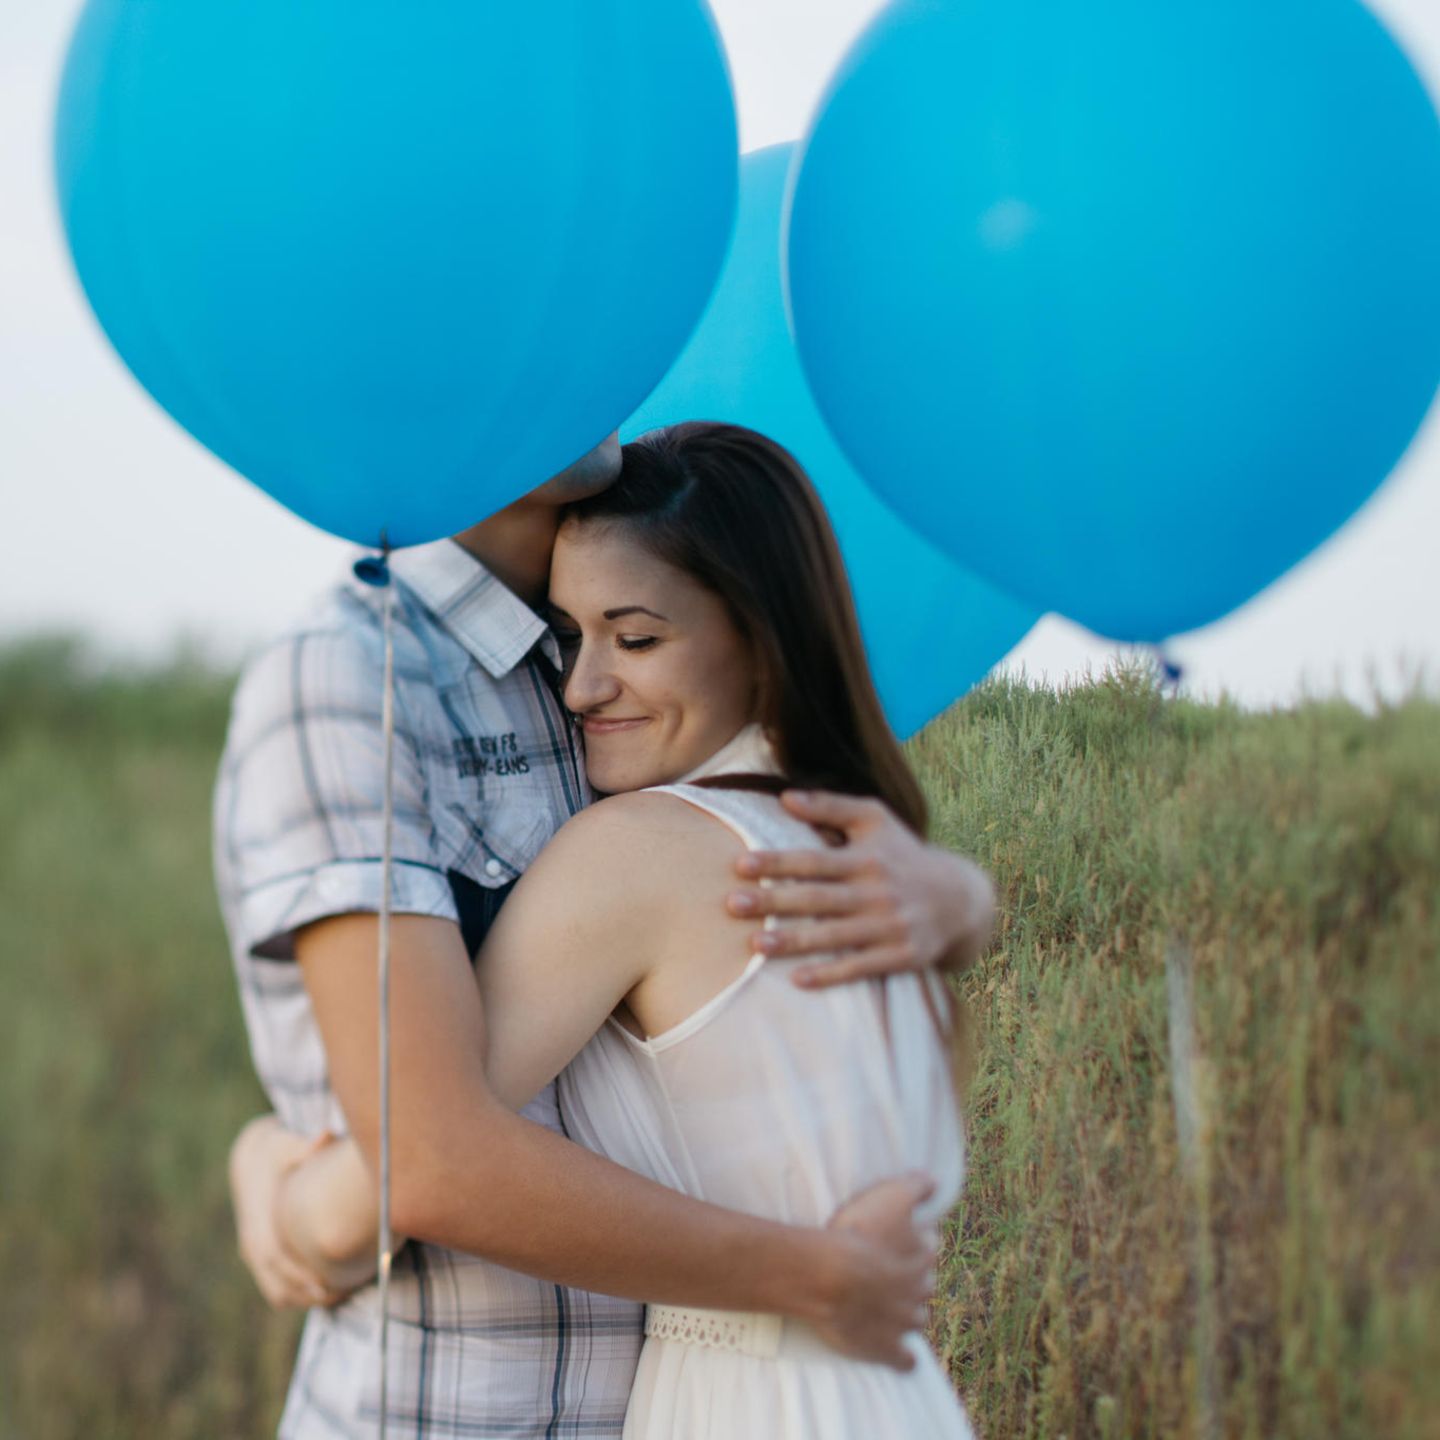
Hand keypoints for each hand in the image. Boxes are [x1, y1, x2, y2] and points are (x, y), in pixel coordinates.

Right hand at [229, 1116, 347, 1309]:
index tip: (324, 1285)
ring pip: (276, 1290)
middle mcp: (253, 1241)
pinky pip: (276, 1286)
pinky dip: (298, 1294)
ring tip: (340, 1295)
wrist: (252, 1160)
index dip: (298, 1275)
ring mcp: (254, 1252)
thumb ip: (306, 1146)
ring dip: (304, 1298)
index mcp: (259, 1221)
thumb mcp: (287, 1144)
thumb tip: (326, 1135)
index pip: (275, 1258)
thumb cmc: (278, 1151)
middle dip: (307, 1293)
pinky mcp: (260, 1256)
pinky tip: (327, 1290)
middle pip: (276, 1282)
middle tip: (343, 1295)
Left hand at [726, 790, 995, 987]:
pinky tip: (797, 980)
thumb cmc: (903, 854)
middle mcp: (877, 892)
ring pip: (835, 936)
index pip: (814, 860)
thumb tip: (784, 797)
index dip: (777, 861)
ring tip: (755, 945)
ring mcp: (890, 926)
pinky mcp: (902, 956)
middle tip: (732, 904)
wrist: (960, 898)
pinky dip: (830, 974)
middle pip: (817, 898)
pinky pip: (861, 967)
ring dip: (794, 941)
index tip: (740, 864)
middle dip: (774, 901)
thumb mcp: (875, 819)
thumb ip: (830, 806)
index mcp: (866, 858)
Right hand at [810, 1172, 939, 1370]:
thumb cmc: (860, 1231)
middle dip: (914, 1280)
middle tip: (891, 1271)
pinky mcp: (885, 1347)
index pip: (929, 1248)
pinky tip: (903, 1358)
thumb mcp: (891, 1195)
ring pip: (917, 1320)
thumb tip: (935, 1183)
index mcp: (923, 1257)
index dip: (915, 1243)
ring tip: (895, 1310)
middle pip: (925, 1285)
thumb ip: (917, 1187)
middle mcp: (919, 1291)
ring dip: (910, 1315)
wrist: (832, 1276)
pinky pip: (904, 1359)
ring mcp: (903, 1322)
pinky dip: (904, 1359)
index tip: (899, 1239)